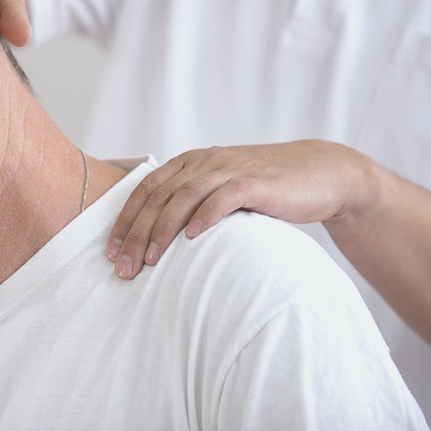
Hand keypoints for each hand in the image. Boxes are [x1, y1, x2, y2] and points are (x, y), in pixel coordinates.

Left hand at [107, 140, 370, 277]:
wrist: (319, 174)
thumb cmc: (265, 190)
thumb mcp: (220, 191)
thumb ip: (191, 205)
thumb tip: (155, 241)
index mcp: (189, 164)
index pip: (145, 191)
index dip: (124, 221)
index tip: (110, 253)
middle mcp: (204, 162)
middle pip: (158, 196)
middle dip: (136, 234)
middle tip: (122, 267)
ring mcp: (229, 169)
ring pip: (184, 197)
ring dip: (163, 230)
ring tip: (150, 261)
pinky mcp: (256, 182)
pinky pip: (224, 197)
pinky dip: (205, 216)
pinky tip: (192, 238)